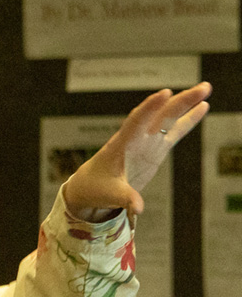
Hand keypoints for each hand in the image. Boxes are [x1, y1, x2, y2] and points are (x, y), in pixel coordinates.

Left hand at [63, 82, 211, 221]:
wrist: (90, 187)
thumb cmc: (95, 188)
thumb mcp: (108, 195)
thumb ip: (124, 198)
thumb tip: (139, 207)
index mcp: (120, 145)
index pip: (135, 122)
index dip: (149, 108)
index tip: (165, 93)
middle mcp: (135, 139)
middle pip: (158, 115)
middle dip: (179, 102)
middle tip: (202, 88)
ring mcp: (146, 142)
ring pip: (167, 119)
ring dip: (186, 104)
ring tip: (206, 88)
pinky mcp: (155, 149)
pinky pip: (173, 131)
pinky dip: (187, 120)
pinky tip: (203, 106)